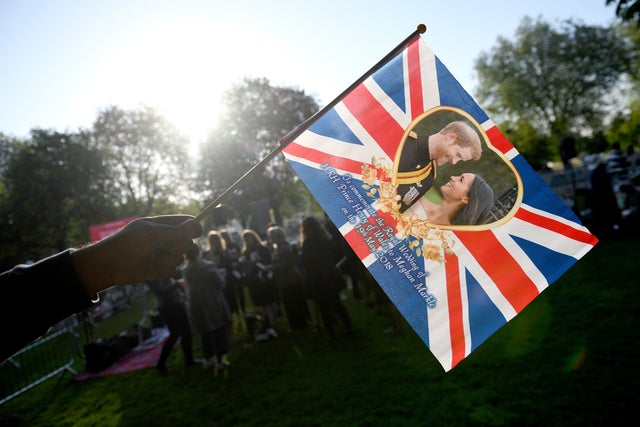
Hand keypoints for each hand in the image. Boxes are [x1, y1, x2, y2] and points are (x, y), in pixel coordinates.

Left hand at [72, 215, 201, 293]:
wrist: (109, 265)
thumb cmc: (127, 243)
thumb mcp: (151, 232)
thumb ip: (174, 230)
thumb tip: (193, 223)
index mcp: (161, 226)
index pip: (184, 223)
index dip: (193, 226)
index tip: (197, 231)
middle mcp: (164, 240)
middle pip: (186, 242)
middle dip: (177, 245)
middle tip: (161, 246)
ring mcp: (162, 255)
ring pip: (180, 258)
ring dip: (166, 259)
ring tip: (150, 258)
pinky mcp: (160, 270)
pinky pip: (173, 271)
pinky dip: (164, 270)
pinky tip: (152, 267)